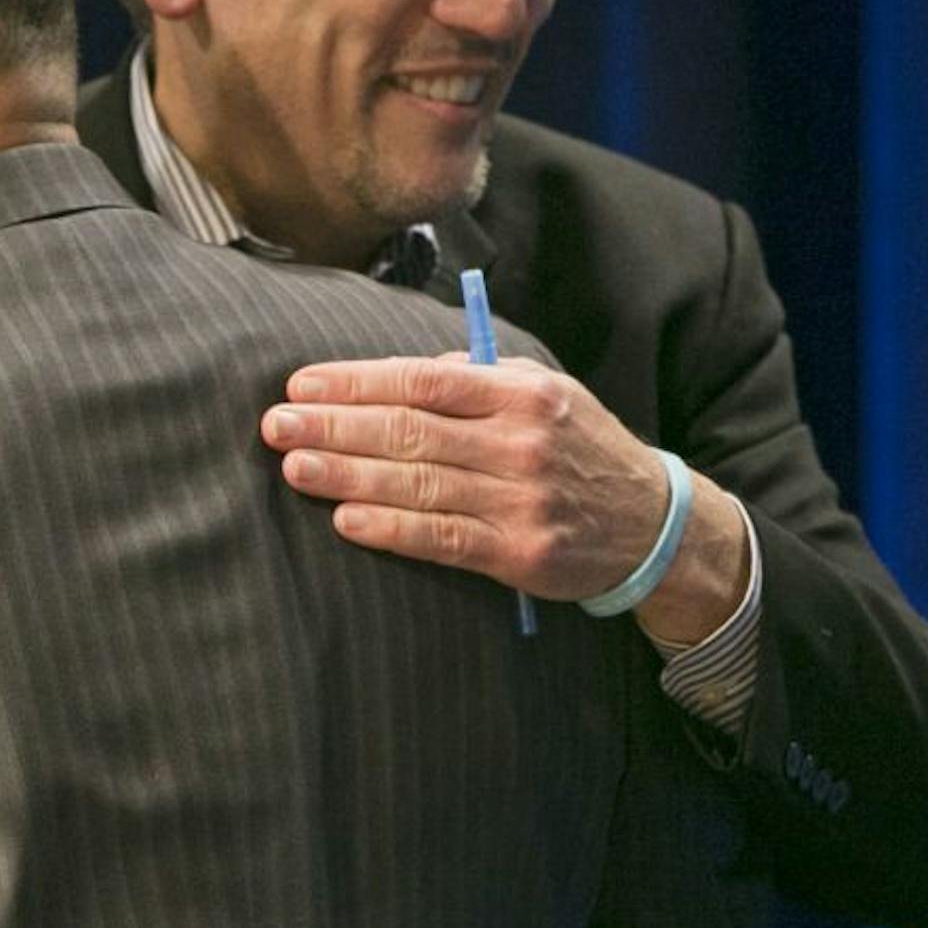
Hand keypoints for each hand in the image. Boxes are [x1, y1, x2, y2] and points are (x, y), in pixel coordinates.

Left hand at [257, 354, 672, 595]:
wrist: (651, 524)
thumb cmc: (579, 447)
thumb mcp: (546, 393)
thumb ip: (478, 379)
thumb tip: (404, 375)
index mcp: (520, 392)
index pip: (422, 380)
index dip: (356, 382)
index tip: (302, 384)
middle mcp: (519, 442)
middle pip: (409, 430)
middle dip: (335, 426)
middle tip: (276, 423)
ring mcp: (520, 499)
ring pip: (418, 483)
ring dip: (348, 474)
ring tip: (295, 465)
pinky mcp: (519, 553)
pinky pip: (442, 539)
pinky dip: (390, 528)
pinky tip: (345, 519)